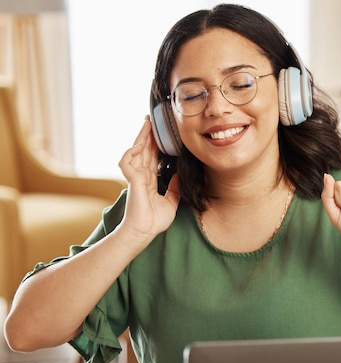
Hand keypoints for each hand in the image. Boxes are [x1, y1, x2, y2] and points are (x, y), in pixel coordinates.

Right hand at [117, 117, 180, 237]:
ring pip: (135, 152)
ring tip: (147, 124)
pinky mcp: (131, 181)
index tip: (161, 134)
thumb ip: (175, 187)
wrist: (144, 232)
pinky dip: (132, 152)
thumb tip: (180, 174)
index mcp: (149, 180)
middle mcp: (141, 176)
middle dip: (147, 135)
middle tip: (152, 120)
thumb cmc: (154, 221)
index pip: (152, 157)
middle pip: (144, 150)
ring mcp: (135, 177)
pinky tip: (140, 145)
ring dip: (140, 137)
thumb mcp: (171, 201)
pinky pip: (127, 162)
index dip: (155, 145)